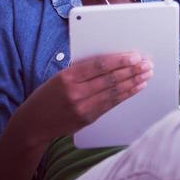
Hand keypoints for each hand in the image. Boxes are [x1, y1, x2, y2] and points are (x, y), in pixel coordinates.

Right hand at [19, 52, 152, 146]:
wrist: (33, 124)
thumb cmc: (47, 95)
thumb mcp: (59, 76)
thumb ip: (82, 69)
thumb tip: (111, 60)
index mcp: (67, 77)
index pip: (98, 66)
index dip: (119, 60)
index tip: (134, 56)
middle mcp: (76, 93)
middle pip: (110, 79)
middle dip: (131, 70)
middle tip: (147, 64)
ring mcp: (82, 108)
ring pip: (113, 92)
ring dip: (133, 82)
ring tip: (146, 74)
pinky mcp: (88, 119)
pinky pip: (111, 104)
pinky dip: (126, 95)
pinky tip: (136, 88)